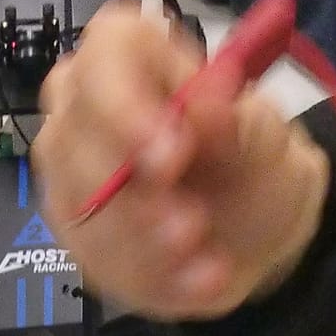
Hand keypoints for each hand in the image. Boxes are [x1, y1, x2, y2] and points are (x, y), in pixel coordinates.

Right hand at [33, 2, 328, 319]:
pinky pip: (99, 262)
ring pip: (79, 209)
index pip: (102, 57)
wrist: (252, 229)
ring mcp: (71, 178)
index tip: (174, 151)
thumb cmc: (248, 163)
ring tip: (203, 250)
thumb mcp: (266, 141)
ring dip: (145, 243)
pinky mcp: (78, 238)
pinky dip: (156, 278)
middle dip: (132, 191)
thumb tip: (207, 102)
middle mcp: (84, 112)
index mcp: (131, 58)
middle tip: (192, 222)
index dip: (127, 103)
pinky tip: (200, 276)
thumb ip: (240, 123)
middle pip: (69, 138)